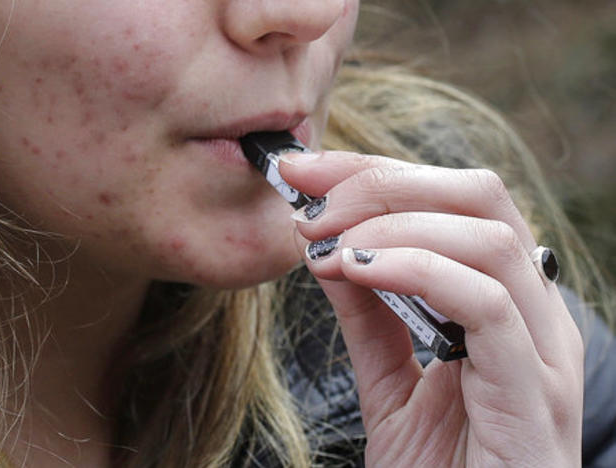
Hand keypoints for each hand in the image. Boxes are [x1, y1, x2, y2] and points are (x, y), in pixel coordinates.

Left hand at [279, 151, 583, 466]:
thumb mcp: (390, 380)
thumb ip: (370, 314)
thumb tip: (332, 248)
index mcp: (504, 300)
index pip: (452, 199)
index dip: (376, 172)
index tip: (305, 172)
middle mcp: (534, 312)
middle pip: (478, 195)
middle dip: (384, 182)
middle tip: (311, 204)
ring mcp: (543, 349)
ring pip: (486, 236)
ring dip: (392, 223)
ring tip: (327, 244)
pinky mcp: (536, 390)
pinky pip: (488, 302)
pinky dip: (417, 269)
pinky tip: (359, 271)